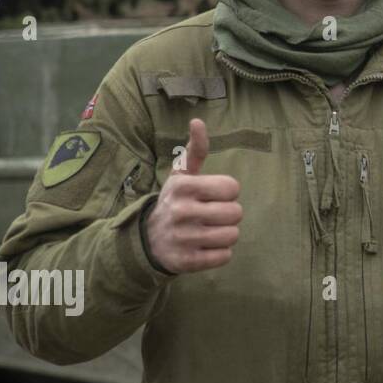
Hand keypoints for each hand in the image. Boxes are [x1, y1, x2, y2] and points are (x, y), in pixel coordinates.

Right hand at [144, 118, 241, 273]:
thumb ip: (195, 150)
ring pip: (232, 235)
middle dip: (229, 214)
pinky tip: (205, 247)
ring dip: (226, 234)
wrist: (146, 241)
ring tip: (209, 231)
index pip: (232, 187)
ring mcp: (183, 238)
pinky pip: (224, 257)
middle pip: (236, 213)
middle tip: (213, 216)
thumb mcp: (181, 175)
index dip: (228, 192)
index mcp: (183, 186)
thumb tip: (198, 121)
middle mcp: (180, 211)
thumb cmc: (174, 201)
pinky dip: (220, 253)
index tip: (213, 196)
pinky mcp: (186, 262)